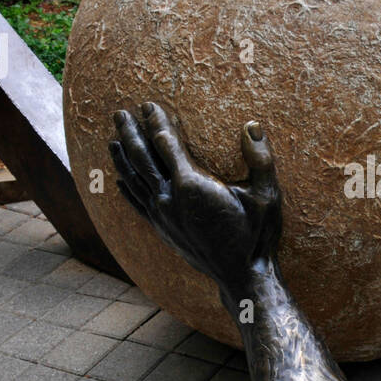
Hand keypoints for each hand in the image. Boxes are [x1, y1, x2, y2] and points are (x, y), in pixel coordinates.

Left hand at [109, 102, 281, 303]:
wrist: (241, 276)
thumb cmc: (256, 234)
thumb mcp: (268, 195)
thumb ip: (261, 158)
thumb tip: (252, 125)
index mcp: (192, 184)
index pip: (166, 143)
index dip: (156, 121)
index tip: (147, 104)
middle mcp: (170, 198)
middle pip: (141, 157)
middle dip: (130, 132)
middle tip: (119, 113)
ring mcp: (163, 215)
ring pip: (134, 179)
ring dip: (122, 156)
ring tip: (112, 138)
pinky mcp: (162, 229)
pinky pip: (136, 203)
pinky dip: (125, 188)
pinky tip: (117, 179)